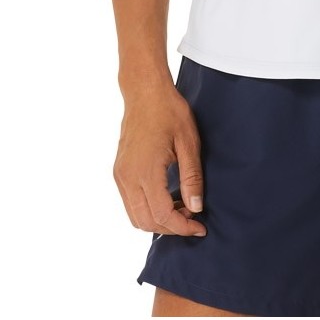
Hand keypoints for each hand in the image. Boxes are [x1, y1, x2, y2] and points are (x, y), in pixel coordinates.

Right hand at [113, 82, 207, 237]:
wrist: (144, 92)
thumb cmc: (169, 112)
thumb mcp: (189, 143)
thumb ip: (191, 178)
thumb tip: (196, 208)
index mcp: (145, 170)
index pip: (162, 215)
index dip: (182, 227)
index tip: (201, 227)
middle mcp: (128, 177)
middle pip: (146, 222)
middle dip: (171, 228)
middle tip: (193, 219)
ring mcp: (120, 175)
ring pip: (135, 216)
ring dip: (158, 220)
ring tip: (182, 209)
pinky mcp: (119, 171)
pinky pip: (130, 203)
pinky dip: (148, 209)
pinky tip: (167, 198)